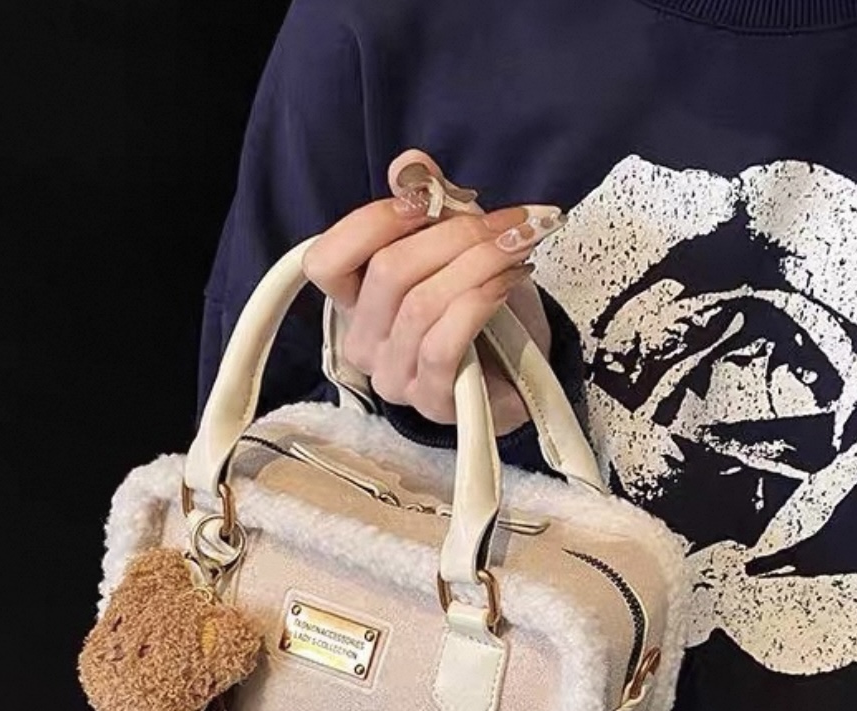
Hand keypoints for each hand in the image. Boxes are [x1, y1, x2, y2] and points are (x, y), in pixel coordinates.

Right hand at [300, 149, 562, 434]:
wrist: (528, 375)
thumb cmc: (490, 313)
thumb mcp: (462, 249)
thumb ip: (432, 206)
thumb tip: (410, 163)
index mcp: (356, 304)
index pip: (327, 260)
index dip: (373, 221)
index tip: (430, 200)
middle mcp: (364, 343)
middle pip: (388, 272)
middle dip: (455, 234)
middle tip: (509, 220)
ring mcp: (395, 378)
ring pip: (422, 304)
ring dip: (480, 264)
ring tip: (521, 247)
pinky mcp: (431, 402)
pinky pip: (445, 344)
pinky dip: (482, 302)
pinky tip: (512, 282)